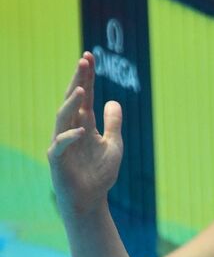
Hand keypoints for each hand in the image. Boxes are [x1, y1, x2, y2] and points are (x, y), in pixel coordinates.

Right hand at [47, 52, 122, 216]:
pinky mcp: (57, 159)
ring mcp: (62, 143)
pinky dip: (71, 136)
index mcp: (84, 123)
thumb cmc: (100, 174)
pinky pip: (61, 145)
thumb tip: (113, 101)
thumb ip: (114, 124)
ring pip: (62, 117)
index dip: (87, 77)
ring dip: (71, 104)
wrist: (90, 200)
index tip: (89, 56)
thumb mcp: (113, 146)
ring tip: (81, 90)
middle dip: (77, 81)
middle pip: (72, 100)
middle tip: (83, 62)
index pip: (85, 96)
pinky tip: (82, 130)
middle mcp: (71, 129)